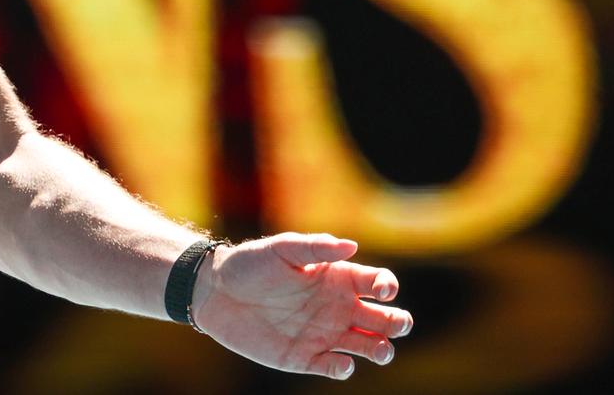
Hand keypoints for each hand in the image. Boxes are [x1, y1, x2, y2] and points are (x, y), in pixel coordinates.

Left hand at [192, 233, 411, 379]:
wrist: (215, 293)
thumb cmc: (250, 265)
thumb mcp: (281, 249)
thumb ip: (315, 246)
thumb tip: (352, 245)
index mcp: (338, 278)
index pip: (378, 283)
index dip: (388, 287)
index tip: (383, 291)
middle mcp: (338, 308)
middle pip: (385, 319)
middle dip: (398, 323)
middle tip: (394, 324)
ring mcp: (325, 334)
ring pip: (370, 347)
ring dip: (381, 350)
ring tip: (379, 350)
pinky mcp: (306, 357)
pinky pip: (335, 367)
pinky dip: (344, 368)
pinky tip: (340, 362)